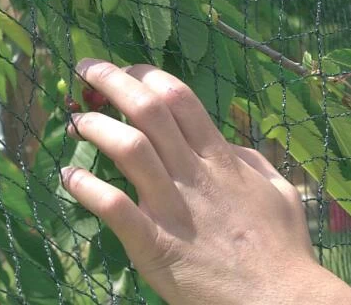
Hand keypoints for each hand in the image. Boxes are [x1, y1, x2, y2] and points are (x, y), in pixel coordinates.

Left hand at [61, 59, 350, 304]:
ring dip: (97, 128)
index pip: (179, 98)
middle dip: (113, 81)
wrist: (278, 299)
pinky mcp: (155, 244)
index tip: (127, 68)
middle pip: (149, 110)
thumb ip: (250, 159)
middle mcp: (193, 173)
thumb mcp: (279, 189)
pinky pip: (115, 208)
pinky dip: (87, 189)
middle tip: (87, 69)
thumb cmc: (282, 245)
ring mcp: (172, 207)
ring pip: (129, 149)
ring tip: (77, 120)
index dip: (148, 75)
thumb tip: (223, 143)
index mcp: (221, 158)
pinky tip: (68, 178)